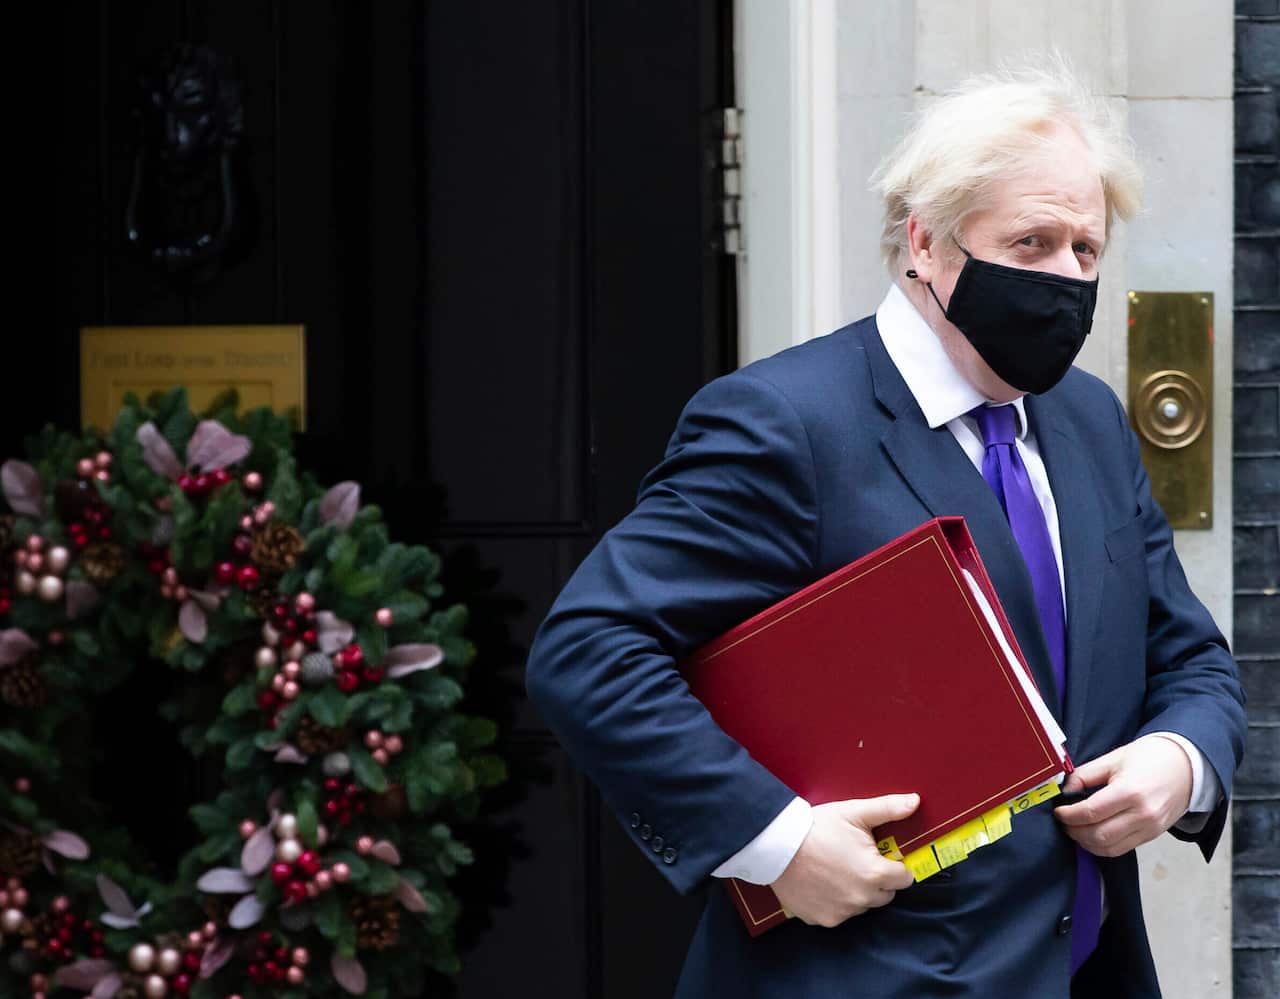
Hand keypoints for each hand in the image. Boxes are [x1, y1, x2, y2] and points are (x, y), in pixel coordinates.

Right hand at [771, 793, 918, 927]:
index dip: (894, 864)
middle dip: (877, 879)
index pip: (904, 879)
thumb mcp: (854, 812)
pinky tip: (821, 882)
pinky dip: (834, 902)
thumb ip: (888, 809)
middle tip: (856, 859)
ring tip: (836, 868)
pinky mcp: (822, 920)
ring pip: (862, 905)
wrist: (776, 844)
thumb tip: (915, 801)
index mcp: (875, 874)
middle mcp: (861, 898)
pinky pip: (839, 913)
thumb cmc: (817, 826)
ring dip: (856, 891)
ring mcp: (842, 912)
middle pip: (884, 894)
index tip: (881, 855)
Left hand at [1054, 736, 1192, 856]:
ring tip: (1075, 830)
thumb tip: (1064, 791)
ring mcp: (1150, 828)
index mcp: (1130, 792)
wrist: (1186, 765)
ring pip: (1110, 848)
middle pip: (1099, 835)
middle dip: (1074, 831)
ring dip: (1087, 843)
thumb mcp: (1113, 759)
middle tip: (1063, 822)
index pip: (1091, 812)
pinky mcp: (1153, 835)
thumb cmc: (1149, 757)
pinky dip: (1104, 846)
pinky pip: (1123, 849)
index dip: (1068, 815)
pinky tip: (1093, 835)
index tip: (1058, 812)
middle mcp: (1142, 814)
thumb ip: (1085, 775)